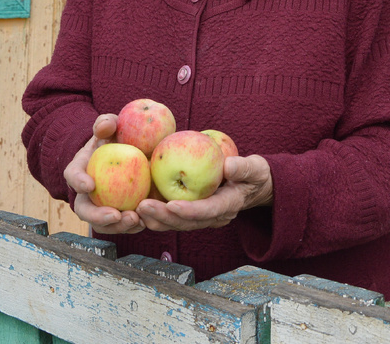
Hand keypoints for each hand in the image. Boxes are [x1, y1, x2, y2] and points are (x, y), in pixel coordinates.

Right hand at [63, 114, 145, 234]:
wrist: (129, 153)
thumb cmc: (116, 139)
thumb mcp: (111, 127)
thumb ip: (107, 123)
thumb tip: (106, 126)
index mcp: (80, 170)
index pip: (73, 176)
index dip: (78, 181)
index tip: (90, 185)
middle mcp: (86, 194)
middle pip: (85, 210)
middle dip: (98, 216)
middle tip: (115, 215)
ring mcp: (102, 207)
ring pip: (104, 224)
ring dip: (118, 226)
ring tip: (135, 220)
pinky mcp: (119, 215)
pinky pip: (123, 225)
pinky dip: (134, 226)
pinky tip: (146, 221)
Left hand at [137, 155, 272, 231]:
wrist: (252, 187)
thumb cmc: (253, 175)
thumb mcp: (255, 168)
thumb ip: (244, 168)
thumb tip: (229, 166)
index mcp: (228, 206)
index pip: (207, 211)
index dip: (190, 210)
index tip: (172, 205)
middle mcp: (213, 217)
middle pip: (186, 222)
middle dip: (164, 217)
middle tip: (143, 206)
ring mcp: (201, 218)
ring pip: (176, 224)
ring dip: (155, 220)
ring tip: (135, 210)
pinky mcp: (191, 214)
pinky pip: (172, 218)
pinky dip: (156, 216)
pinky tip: (137, 208)